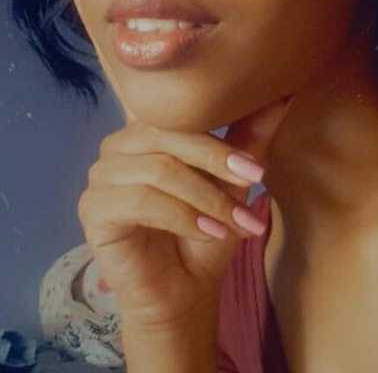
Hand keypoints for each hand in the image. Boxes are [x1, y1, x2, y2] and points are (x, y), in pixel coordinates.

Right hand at [69, 0, 293, 332]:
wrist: (183, 289)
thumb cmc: (206, 232)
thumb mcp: (233, 180)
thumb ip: (251, 135)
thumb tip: (285, 88)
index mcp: (150, 132)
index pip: (175, 113)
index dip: (214, 134)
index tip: (252, 162)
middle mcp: (119, 146)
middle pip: (168, 136)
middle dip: (216, 162)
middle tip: (253, 187)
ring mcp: (101, 176)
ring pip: (158, 169)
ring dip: (204, 197)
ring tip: (236, 223)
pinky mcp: (92, 208)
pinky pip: (140, 200)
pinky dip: (181, 216)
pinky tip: (209, 235)